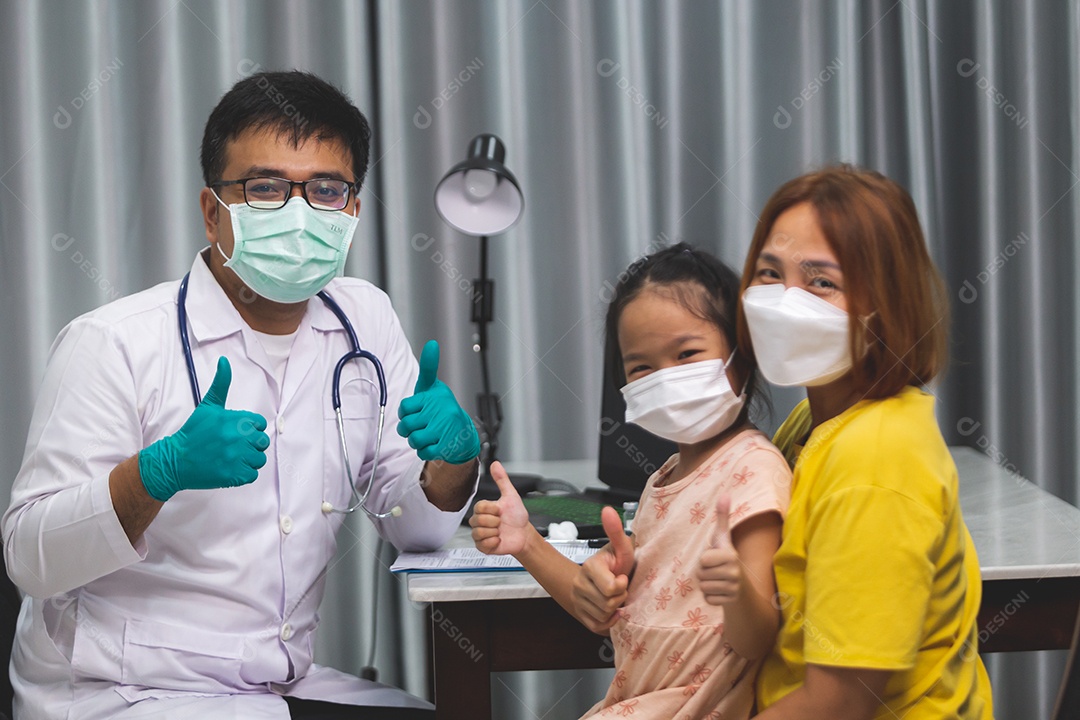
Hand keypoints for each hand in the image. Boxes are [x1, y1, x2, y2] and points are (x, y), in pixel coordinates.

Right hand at [138, 357, 269, 501]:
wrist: (176, 459)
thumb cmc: (193, 432)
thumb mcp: (208, 406)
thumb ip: (221, 384)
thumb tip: (224, 361)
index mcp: (236, 419)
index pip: (259, 424)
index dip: (249, 429)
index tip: (235, 433)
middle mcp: (238, 437)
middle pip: (262, 442)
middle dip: (250, 445)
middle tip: (231, 447)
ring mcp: (237, 457)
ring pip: (259, 459)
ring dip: (248, 460)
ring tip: (230, 457)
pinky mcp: (234, 475)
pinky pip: (252, 474)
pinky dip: (243, 474)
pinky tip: (228, 468)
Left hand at [396, 341, 480, 463]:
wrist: (464, 435)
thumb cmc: (442, 410)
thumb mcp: (433, 388)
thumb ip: (429, 368)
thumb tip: (432, 344)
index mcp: (436, 396)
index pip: (404, 408)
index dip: (406, 413)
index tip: (415, 412)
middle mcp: (442, 411)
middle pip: (406, 425)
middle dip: (409, 429)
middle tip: (419, 426)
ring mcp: (445, 429)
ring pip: (414, 439)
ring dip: (416, 441)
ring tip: (426, 435)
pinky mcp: (447, 446)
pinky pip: (423, 452)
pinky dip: (424, 451)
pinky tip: (433, 444)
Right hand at [469, 461, 531, 554]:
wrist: (524, 534)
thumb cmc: (517, 516)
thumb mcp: (511, 495)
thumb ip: (502, 479)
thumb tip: (495, 464)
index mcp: (484, 509)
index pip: (479, 507)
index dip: (492, 510)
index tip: (500, 511)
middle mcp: (480, 521)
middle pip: (477, 520)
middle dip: (494, 521)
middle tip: (501, 522)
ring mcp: (480, 534)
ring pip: (478, 532)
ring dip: (494, 532)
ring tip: (500, 531)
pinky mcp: (483, 546)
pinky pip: (482, 544)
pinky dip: (493, 542)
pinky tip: (499, 539)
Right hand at [571, 506, 634, 632]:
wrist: (602, 580)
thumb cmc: (616, 564)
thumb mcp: (621, 548)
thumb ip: (616, 530)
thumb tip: (607, 510)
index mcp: (590, 567)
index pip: (611, 587)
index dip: (622, 585)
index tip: (623, 577)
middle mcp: (580, 584)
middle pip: (608, 603)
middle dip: (620, 598)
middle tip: (620, 589)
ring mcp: (578, 601)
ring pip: (604, 616)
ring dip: (615, 610)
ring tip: (615, 598)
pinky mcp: (582, 616)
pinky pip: (599, 626)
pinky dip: (610, 622)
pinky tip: (613, 611)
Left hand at [698, 495, 741, 605]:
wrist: (741, 584)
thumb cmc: (726, 557)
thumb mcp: (723, 537)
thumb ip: (723, 517)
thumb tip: (725, 494)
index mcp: (730, 555)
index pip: (703, 560)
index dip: (704, 560)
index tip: (714, 558)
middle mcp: (734, 572)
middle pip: (700, 574)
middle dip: (704, 573)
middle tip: (715, 570)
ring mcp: (734, 588)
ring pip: (703, 587)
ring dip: (706, 584)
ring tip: (717, 580)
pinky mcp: (730, 601)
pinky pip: (708, 599)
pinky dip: (710, 597)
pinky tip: (720, 591)